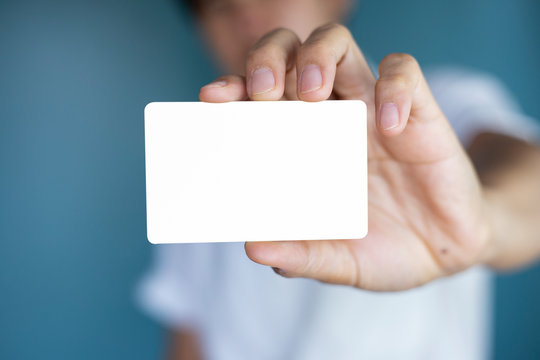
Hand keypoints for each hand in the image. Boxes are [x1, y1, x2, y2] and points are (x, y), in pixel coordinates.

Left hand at [199, 24, 491, 290]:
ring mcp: (373, 109)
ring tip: (314, 94)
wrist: (445, 250)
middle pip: (291, 55)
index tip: (212, 99)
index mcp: (303, 146)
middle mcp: (331, 118)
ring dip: (319, 57)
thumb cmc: (385, 248)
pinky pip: (405, 73)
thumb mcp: (339, 260)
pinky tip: (388, 126)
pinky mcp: (419, 112)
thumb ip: (301, 254)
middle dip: (269, 59)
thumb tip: (254, 247)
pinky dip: (394, 89)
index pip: (259, 100)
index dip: (233, 89)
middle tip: (263, 90)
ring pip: (340, 46)